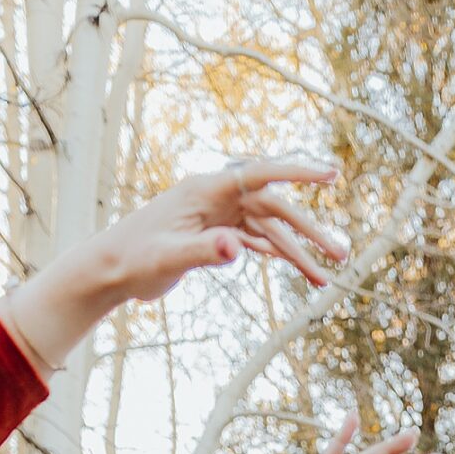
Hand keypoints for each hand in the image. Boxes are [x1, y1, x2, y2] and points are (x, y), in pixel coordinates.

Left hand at [101, 158, 349, 299]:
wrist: (112, 270)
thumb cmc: (134, 259)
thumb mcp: (168, 257)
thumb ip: (203, 251)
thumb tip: (236, 249)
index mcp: (206, 190)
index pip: (260, 175)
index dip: (298, 173)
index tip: (331, 174)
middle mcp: (217, 198)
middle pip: (274, 208)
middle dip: (309, 232)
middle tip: (342, 255)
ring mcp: (219, 217)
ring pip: (270, 230)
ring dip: (299, 254)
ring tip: (326, 280)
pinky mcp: (217, 236)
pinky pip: (258, 243)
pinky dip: (281, 258)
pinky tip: (304, 272)